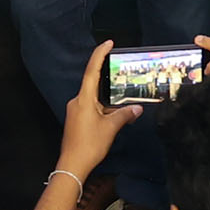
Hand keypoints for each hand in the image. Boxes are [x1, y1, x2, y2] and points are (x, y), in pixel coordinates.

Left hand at [56, 43, 138, 178]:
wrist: (72, 165)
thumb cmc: (89, 145)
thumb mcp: (111, 128)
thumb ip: (124, 115)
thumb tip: (137, 108)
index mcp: (83, 99)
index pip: (91, 71)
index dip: (99, 55)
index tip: (108, 43)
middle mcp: (77, 102)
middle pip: (94, 84)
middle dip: (109, 81)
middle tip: (122, 74)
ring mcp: (75, 111)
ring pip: (94, 99)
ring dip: (108, 100)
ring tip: (124, 102)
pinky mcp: (76, 121)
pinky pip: (91, 108)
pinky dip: (103, 109)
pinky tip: (114, 116)